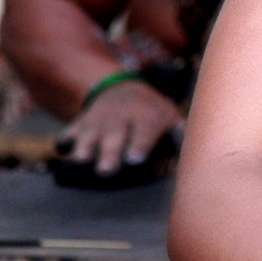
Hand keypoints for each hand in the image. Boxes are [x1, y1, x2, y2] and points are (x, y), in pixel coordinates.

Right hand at [57, 78, 183, 175]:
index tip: (136, 160)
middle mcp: (121, 120)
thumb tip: (201, 153)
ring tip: (80, 162)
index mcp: (146, 118)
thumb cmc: (153, 113)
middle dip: (109, 154)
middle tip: (106, 171)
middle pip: (114, 138)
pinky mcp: (80, 124)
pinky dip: (65, 140)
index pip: (144, 132)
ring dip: (85, 149)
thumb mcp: (170, 116)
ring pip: (90, 136)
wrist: (123, 89)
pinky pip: (70, 131)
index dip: (140, 145)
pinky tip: (60, 150)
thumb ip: (181, 133)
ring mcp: (98, 122)